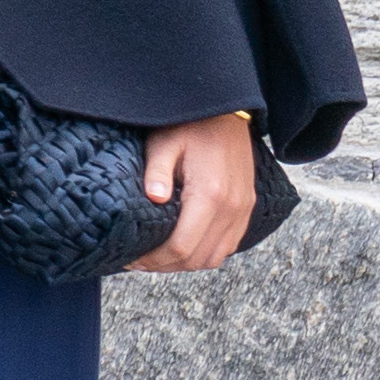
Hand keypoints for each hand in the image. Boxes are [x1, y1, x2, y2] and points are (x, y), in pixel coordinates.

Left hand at [137, 110, 260, 274]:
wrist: (228, 113)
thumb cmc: (191, 126)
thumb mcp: (165, 143)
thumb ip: (157, 171)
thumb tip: (153, 197)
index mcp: (209, 194)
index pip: (182, 246)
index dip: (155, 260)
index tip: (132, 259)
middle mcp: (232, 207)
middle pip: (198, 258)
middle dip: (166, 266)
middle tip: (139, 261)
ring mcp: (243, 209)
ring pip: (215, 257)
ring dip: (186, 263)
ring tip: (158, 257)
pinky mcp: (247, 207)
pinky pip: (229, 245)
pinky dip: (205, 253)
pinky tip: (183, 246)